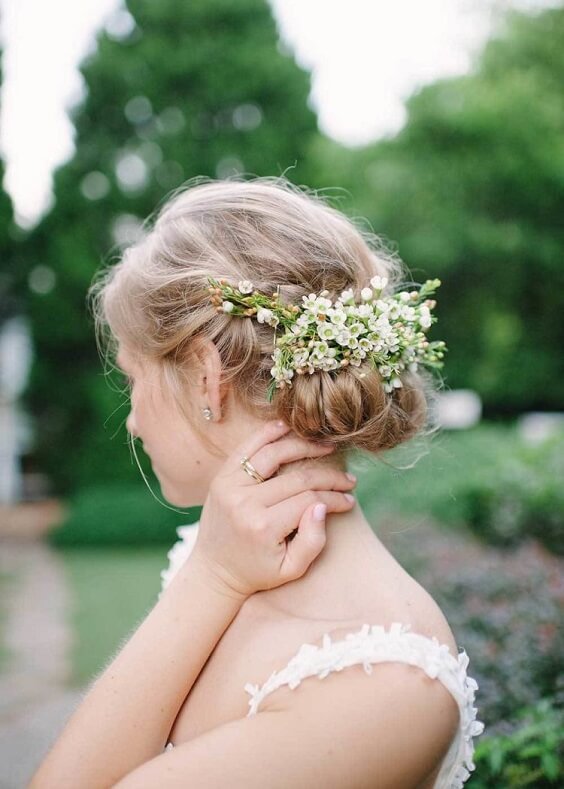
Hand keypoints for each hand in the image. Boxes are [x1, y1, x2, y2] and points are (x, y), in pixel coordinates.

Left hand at [187, 420, 356, 598]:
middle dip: (329, 477)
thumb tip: (322, 505)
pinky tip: (289, 428)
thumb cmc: (258, 571)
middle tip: (349, 479)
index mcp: (263, 527)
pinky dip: (268, 433)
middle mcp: (244, 503)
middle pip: (297, 477)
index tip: (350, 499)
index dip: (334, 497)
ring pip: (273, 453)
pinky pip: (246, 447)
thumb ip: (313, 541)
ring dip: (304, 446)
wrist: (214, 569)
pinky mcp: (221, 477)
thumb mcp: (291, 569)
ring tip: (327, 448)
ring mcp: (229, 486)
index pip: (309, 499)